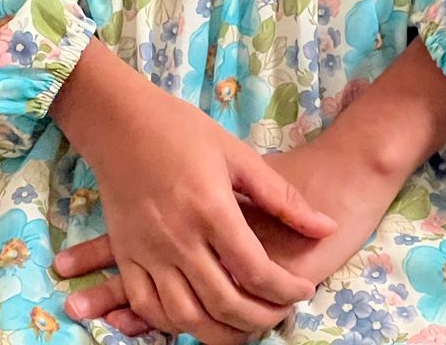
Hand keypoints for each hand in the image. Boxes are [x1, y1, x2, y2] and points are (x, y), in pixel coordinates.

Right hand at [57, 131, 406, 340]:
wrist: (119, 122)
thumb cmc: (182, 130)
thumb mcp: (237, 154)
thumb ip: (281, 197)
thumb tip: (326, 227)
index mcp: (210, 209)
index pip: (255, 270)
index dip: (286, 290)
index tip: (305, 289)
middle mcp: (178, 238)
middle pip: (224, 303)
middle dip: (261, 319)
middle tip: (280, 313)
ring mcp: (148, 251)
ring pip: (185, 317)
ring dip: (220, 332)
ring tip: (245, 325)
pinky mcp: (126, 256)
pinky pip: (148, 307)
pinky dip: (174, 323)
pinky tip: (197, 316)